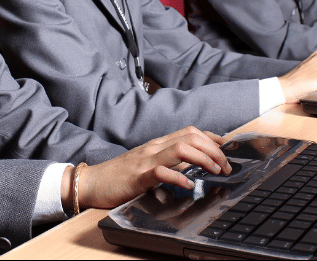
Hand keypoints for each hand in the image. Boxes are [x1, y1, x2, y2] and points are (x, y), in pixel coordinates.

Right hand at [60, 127, 230, 210]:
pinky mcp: (138, 176)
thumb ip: (167, 161)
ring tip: (215, 172)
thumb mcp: (147, 165)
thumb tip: (192, 165)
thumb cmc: (119, 176)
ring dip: (203, 159)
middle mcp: (153, 148)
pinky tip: (189, 185)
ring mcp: (146, 160)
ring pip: (181, 149)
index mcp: (157, 144)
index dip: (211, 137)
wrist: (91, 182)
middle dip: (213, 150)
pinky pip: (162, 172)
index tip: (225, 148)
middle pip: (190, 137)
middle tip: (225, 166)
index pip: (189, 132)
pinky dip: (180, 177)